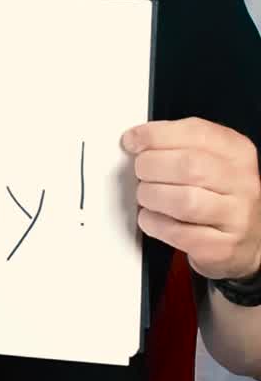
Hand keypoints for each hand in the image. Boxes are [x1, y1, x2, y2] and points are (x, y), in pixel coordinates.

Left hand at [121, 117, 260, 281]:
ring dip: (152, 196)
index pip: (196, 132)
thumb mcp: (212, 161)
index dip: (156, 135)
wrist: (249, 240)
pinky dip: (155, 223)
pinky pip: (178, 233)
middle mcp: (241, 183)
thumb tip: (138, 139)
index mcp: (237, 153)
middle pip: (188, 166)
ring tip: (147, 196)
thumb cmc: (222, 196)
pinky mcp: (221, 247)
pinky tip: (152, 218)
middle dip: (151, 166)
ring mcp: (235, 217)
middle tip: (141, 172)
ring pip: (184, 201)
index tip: (133, 140)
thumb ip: (179, 145)